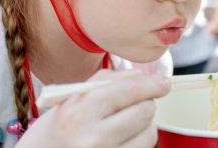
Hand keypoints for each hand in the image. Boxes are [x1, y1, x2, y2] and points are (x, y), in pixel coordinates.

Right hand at [16, 69, 169, 147]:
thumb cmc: (54, 130)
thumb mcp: (69, 99)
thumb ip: (104, 81)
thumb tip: (139, 75)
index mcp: (80, 111)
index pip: (129, 90)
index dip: (152, 84)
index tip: (164, 83)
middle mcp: (94, 137)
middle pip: (145, 111)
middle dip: (147, 103)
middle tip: (138, 103)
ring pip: (149, 134)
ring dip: (145, 125)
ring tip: (127, 124)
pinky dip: (139, 141)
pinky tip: (123, 139)